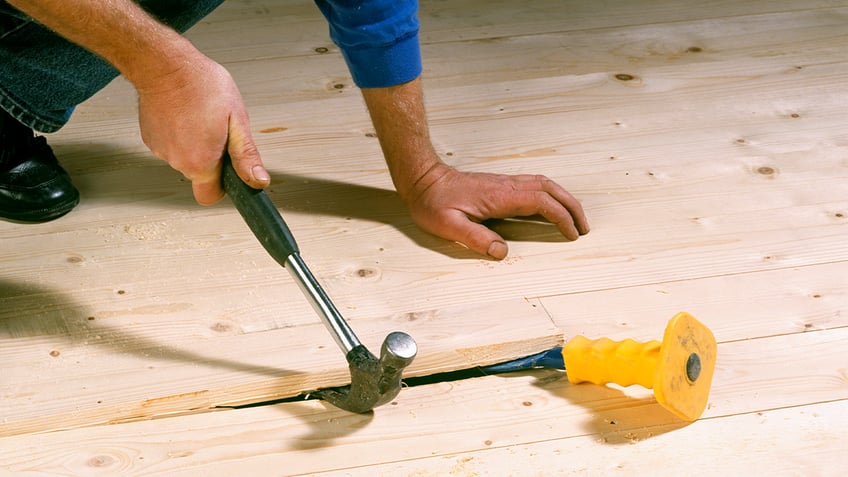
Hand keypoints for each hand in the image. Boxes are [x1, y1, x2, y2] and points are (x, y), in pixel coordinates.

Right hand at [136, 55, 269, 204]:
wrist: (164, 64)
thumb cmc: (201, 85)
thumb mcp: (237, 120)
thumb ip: (246, 155)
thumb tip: (258, 181)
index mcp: (200, 162)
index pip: (210, 196)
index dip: (223, 186)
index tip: (230, 171)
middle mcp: (177, 161)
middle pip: (199, 175)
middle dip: (212, 159)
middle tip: (218, 131)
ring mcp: (161, 150)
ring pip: (185, 158)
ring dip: (195, 144)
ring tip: (200, 117)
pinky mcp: (150, 138)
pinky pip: (171, 145)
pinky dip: (179, 134)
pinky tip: (185, 114)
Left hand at [405, 163, 589, 258]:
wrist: (423, 180)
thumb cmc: (433, 203)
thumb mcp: (448, 226)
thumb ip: (476, 238)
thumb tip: (502, 251)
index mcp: (499, 196)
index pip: (541, 202)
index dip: (561, 217)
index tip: (572, 233)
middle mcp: (507, 185)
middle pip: (551, 189)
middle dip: (572, 207)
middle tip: (584, 227)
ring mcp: (505, 182)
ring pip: (544, 184)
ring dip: (563, 199)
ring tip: (575, 217)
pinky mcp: (501, 184)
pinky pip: (534, 184)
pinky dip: (551, 194)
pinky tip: (552, 205)